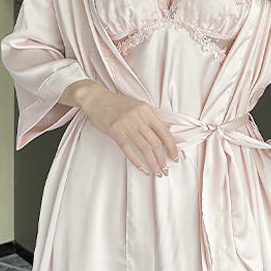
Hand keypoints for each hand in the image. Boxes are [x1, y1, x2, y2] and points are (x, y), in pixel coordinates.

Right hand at [61, 81, 178, 176]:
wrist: (96, 98)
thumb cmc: (116, 103)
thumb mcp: (136, 106)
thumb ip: (147, 118)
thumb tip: (160, 136)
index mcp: (146, 110)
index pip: (164, 131)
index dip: (171, 146)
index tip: (174, 156)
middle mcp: (138, 117)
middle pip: (155, 142)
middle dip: (162, 158)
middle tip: (165, 169)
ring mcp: (126, 125)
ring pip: (144, 148)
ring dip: (152, 162)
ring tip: (157, 171)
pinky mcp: (115, 132)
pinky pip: (129, 150)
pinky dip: (137, 161)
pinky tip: (143, 169)